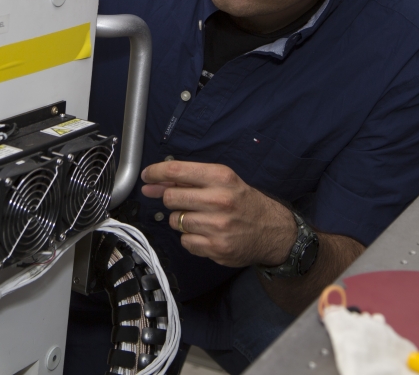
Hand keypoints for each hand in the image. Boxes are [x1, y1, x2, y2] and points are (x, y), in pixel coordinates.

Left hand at [141, 161, 295, 267]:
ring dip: (180, 220)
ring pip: (175, 221)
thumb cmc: (243, 202)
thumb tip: (153, 183)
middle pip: (171, 198)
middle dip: (170, 199)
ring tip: (200, 218)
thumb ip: (188, 180)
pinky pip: (185, 241)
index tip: (146, 177)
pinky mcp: (216, 248)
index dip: (155, 173)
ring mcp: (218, 226)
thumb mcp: (222, 181)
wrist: (272, 230)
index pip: (177, 171)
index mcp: (221, 177)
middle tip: (182, 202)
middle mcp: (220, 200)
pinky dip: (190, 238)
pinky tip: (205, 232)